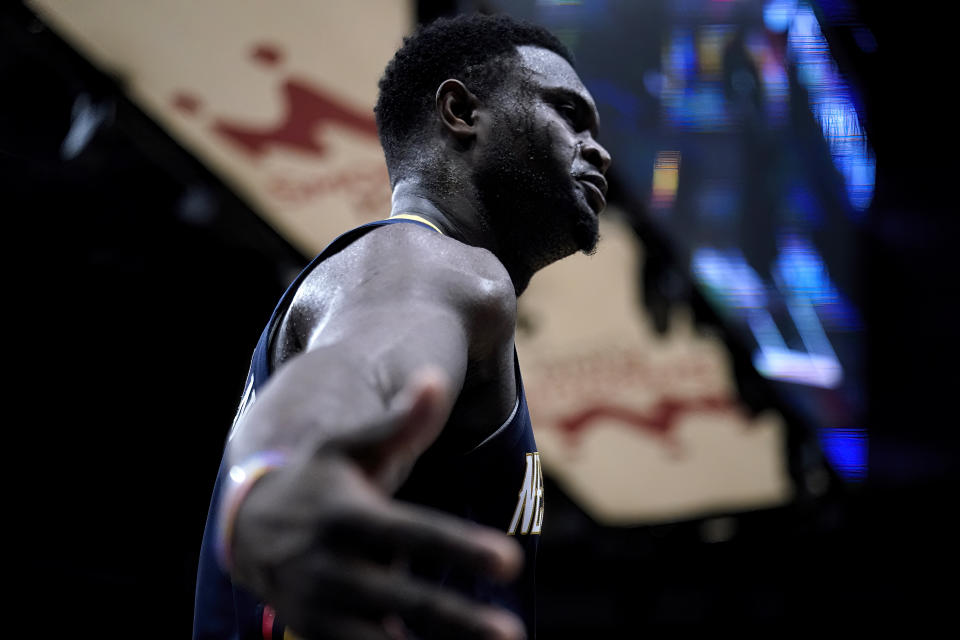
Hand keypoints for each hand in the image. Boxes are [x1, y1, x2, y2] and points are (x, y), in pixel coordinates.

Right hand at [229, 370, 525, 639]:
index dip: (460, 547)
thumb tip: (434, 379)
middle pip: (405, 598)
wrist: (248, 527)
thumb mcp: (349, 446)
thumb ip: (397, 422)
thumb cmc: (317, 479)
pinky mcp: (318, 635)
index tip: (510, 561)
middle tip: (511, 635)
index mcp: (347, 516)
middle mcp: (334, 566)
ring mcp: (323, 608)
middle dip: (457, 621)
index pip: (413, 533)